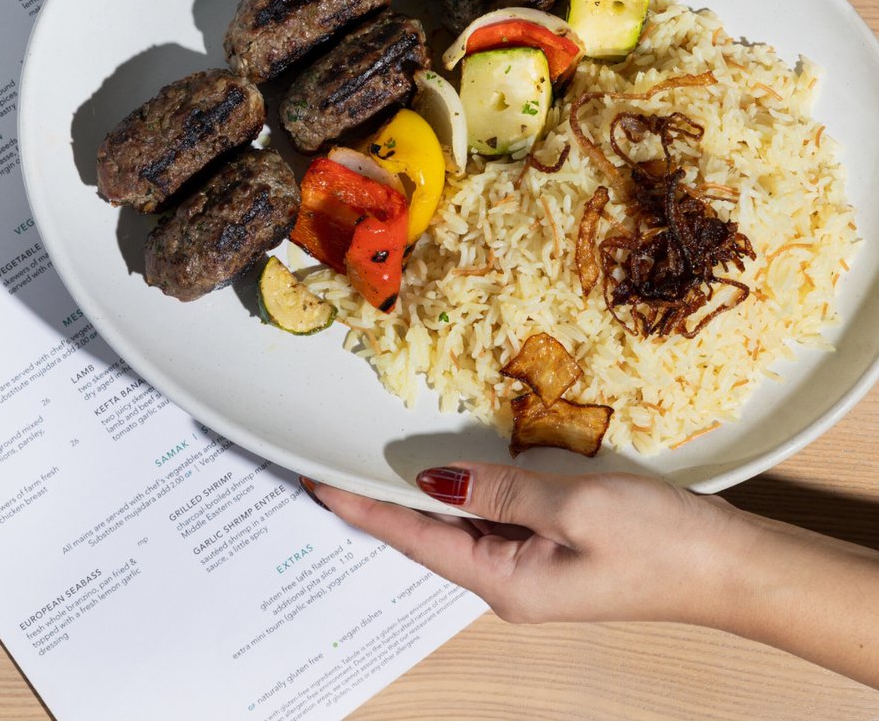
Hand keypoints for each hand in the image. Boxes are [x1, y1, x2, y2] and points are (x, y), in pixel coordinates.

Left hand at [310, 464, 743, 626]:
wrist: (725, 567)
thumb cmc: (657, 541)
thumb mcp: (574, 506)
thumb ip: (500, 489)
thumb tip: (434, 479)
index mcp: (505, 582)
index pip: (413, 538)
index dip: (362, 508)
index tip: (315, 481)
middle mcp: (509, 580)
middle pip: (429, 535)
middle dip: (381, 501)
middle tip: (334, 462)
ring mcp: (533, 564)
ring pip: (461, 523)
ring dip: (423, 493)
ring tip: (375, 460)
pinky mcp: (554, 545)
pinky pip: (496, 516)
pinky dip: (467, 490)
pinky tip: (451, 467)